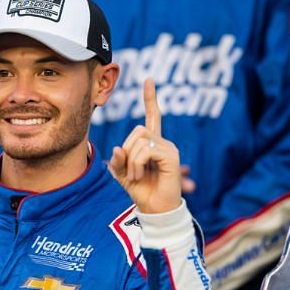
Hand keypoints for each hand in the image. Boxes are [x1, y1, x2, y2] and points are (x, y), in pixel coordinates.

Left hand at [107, 77, 183, 214]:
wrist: (155, 209)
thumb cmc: (141, 191)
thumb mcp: (122, 174)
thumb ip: (117, 160)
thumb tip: (117, 147)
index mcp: (152, 144)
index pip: (153, 116)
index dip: (150, 99)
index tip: (148, 80)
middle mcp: (163, 142)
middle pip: (137, 130)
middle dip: (127, 151)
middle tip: (131, 171)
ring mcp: (169, 148)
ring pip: (140, 141)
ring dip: (131, 162)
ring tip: (137, 176)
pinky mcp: (171, 157)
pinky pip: (146, 151)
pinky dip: (137, 165)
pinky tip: (142, 176)